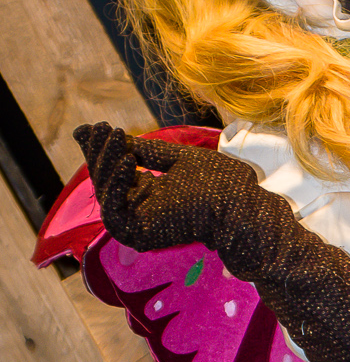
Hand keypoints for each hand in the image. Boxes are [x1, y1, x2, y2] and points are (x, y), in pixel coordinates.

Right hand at [73, 122, 285, 256]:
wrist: (240, 207)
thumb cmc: (220, 184)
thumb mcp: (175, 158)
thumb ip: (143, 149)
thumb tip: (103, 130)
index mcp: (149, 196)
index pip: (116, 172)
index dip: (105, 149)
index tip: (98, 126)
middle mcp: (140, 213)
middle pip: (106, 182)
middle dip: (100, 153)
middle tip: (99, 128)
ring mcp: (138, 227)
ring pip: (106, 194)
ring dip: (105, 163)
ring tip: (114, 137)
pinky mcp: (138, 236)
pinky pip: (113, 211)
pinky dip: (115, 184)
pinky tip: (125, 160)